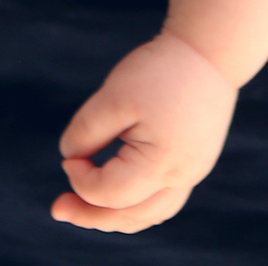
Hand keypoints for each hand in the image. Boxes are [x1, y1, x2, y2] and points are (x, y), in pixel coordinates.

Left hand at [51, 33, 237, 232]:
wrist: (210, 51)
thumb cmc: (160, 70)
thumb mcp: (114, 96)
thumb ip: (87, 132)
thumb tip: (70, 159)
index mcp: (162, 163)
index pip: (109, 193)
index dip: (80, 178)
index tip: (71, 154)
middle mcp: (182, 177)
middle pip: (130, 217)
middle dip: (90, 216)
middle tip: (58, 209)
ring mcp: (193, 172)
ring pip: (149, 214)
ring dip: (114, 217)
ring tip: (85, 210)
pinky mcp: (195, 162)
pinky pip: (162, 200)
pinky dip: (136, 205)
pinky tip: (116, 194)